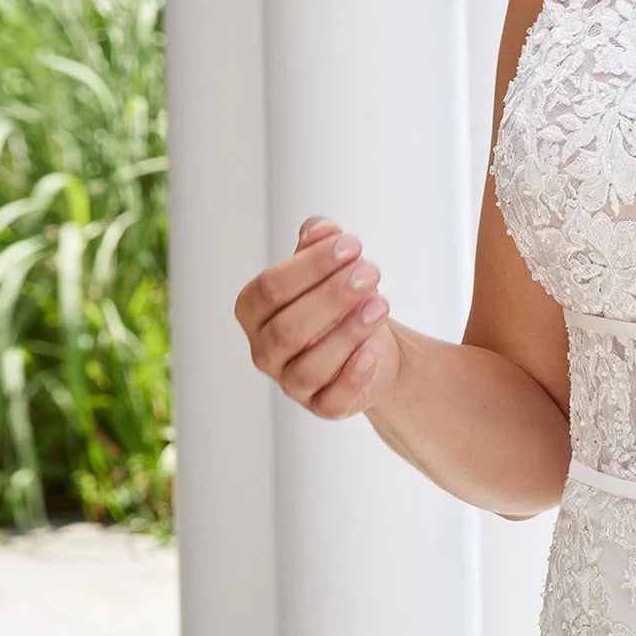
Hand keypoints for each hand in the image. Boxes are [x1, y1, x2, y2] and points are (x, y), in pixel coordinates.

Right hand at [235, 215, 400, 418]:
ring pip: (310, 365)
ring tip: (381, 304)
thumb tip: (322, 229)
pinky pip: (331, 400)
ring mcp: (290, 383)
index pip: (270, 288)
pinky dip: (352, 377)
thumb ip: (317, 244)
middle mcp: (264, 351)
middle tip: (371, 272)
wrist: (371, 346)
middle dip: (332, 297)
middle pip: (289, 328)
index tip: (352, 244)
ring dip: (347, 333)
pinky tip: (373, 352)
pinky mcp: (322, 406)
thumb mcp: (328, 268)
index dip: (311, 265)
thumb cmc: (338, 301)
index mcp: (254, 311)